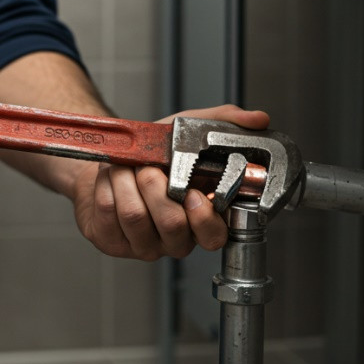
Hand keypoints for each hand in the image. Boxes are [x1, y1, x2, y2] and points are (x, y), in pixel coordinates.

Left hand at [69, 105, 269, 260]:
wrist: (111, 161)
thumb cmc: (153, 155)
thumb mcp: (188, 132)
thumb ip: (224, 123)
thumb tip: (258, 119)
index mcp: (202, 218)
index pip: (214, 236)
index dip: (204, 217)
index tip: (193, 192)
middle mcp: (176, 238)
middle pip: (171, 224)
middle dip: (155, 186)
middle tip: (148, 168)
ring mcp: (144, 244)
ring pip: (135, 217)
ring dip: (126, 181)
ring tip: (126, 169)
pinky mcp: (113, 242)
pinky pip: (107, 214)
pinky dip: (106, 186)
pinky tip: (112, 180)